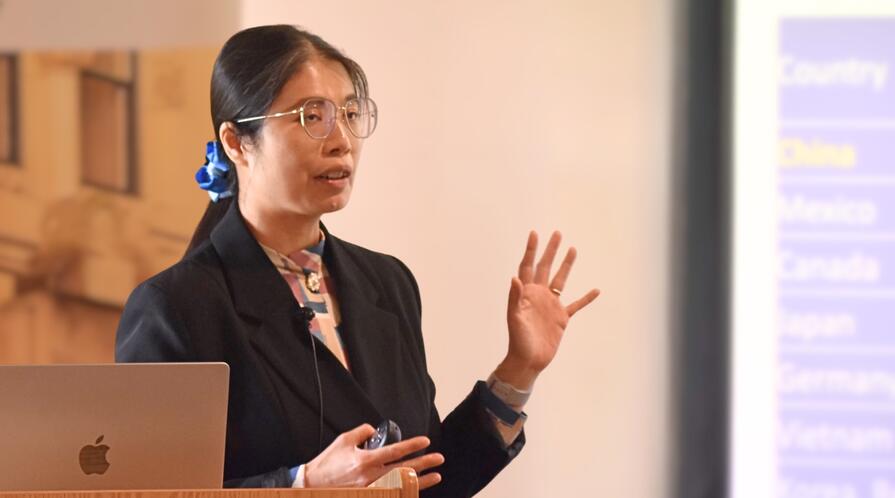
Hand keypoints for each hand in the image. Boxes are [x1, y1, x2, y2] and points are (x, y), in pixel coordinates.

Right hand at [304, 424, 443, 489]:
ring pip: (401, 486)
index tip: (425, 440)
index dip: (412, 445)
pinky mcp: (368, 496)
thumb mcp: (344, 440)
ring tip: (435, 476)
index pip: (395, 451)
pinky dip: (404, 492)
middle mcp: (371, 476)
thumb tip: (375, 431)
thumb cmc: (327, 463)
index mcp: (365, 460)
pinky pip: (390, 494)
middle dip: (424, 463)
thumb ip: (362, 432)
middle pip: (404, 470)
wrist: (313, 485)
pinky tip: (414, 490)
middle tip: (439, 458)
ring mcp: (370, 490)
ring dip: (420, 482)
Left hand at [497, 231, 599, 388]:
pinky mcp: (561, 318)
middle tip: (557, 233)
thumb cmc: (518, 340)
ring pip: (561, 280)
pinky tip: (596, 290)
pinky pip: (576, 305)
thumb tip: (515, 278)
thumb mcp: (514, 318)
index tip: (534, 233)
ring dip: (567, 265)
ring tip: (572, 249)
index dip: (531, 250)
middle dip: (550, 251)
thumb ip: (515, 298)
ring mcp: (551, 306)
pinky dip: (586, 298)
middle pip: (546, 268)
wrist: (528, 361)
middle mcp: (539, 295)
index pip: (528, 266)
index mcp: (526, 293)